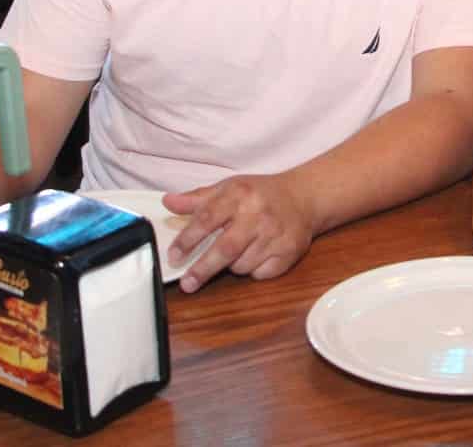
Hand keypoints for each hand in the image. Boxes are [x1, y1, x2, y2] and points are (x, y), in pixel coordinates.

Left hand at [162, 173, 317, 292]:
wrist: (304, 197)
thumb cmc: (260, 194)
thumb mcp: (228, 188)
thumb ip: (197, 199)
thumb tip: (168, 202)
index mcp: (239, 195)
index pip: (207, 219)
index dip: (187, 240)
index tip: (174, 256)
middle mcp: (258, 214)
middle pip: (225, 248)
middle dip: (203, 268)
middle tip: (187, 283)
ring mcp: (275, 234)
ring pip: (242, 265)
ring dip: (231, 266)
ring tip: (235, 252)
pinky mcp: (289, 252)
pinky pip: (260, 273)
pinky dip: (252, 270)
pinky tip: (255, 255)